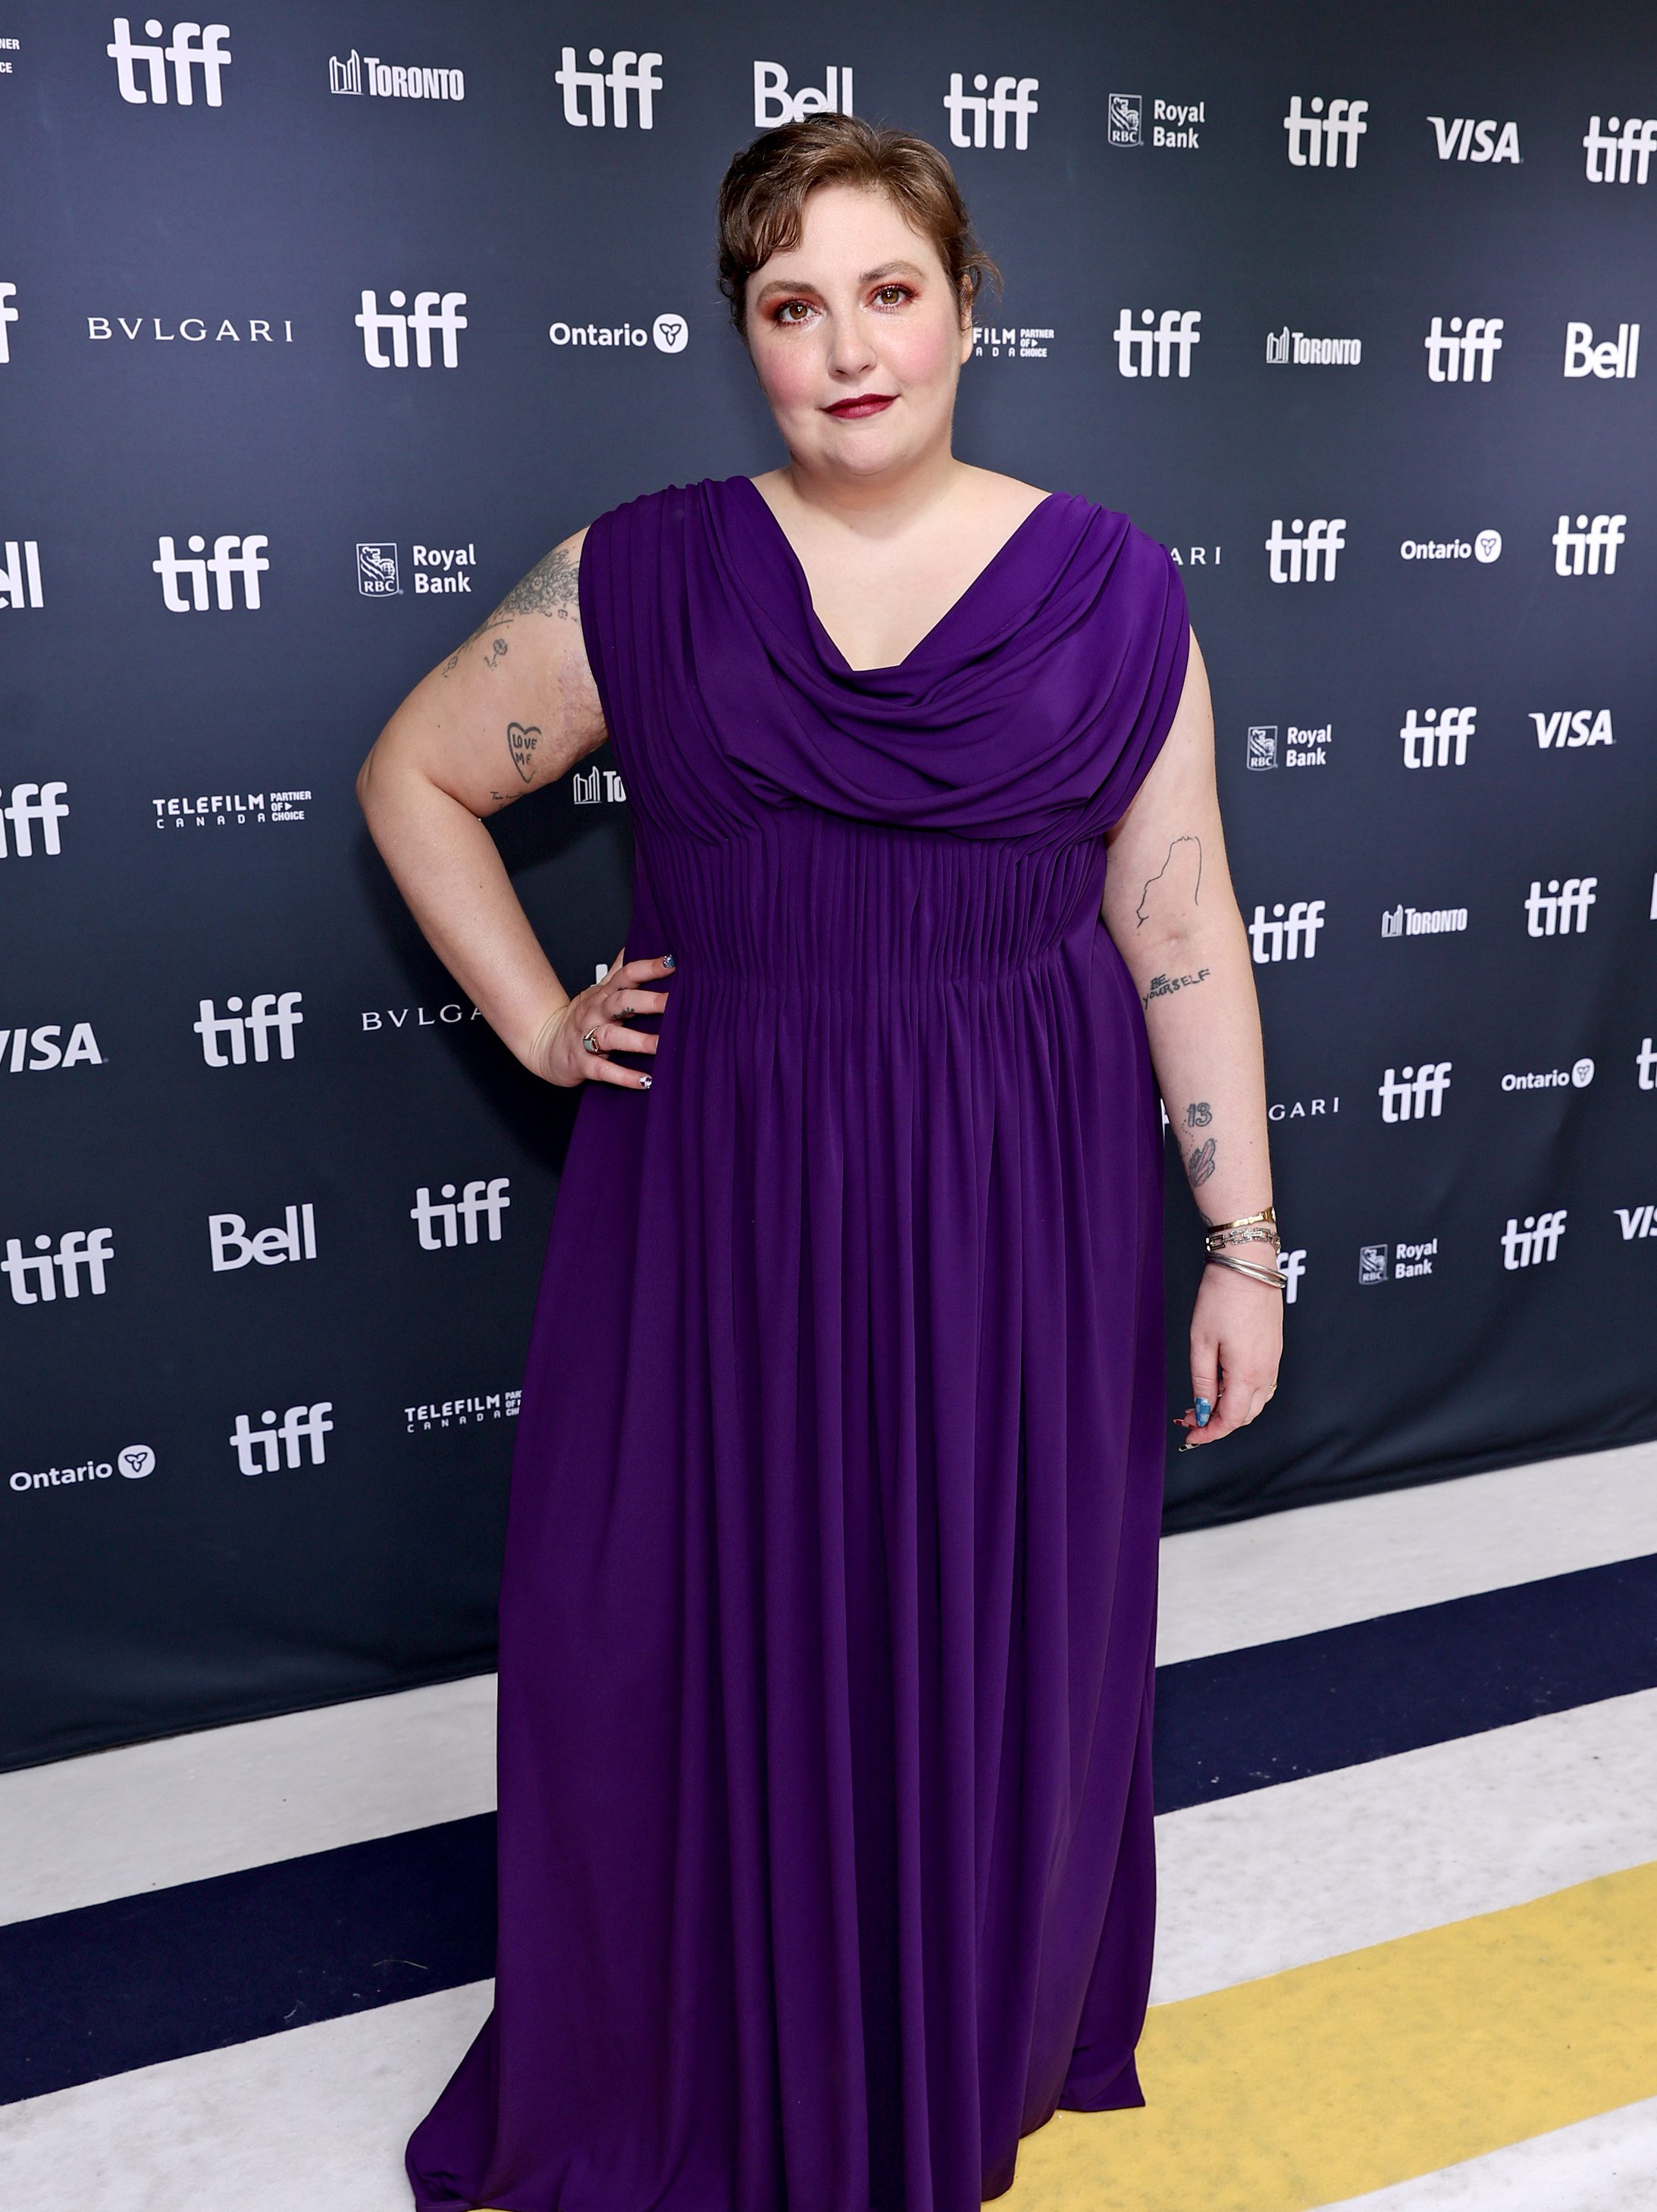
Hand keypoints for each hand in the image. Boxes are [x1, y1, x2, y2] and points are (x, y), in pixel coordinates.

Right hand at [525, 949, 673, 1089]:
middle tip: (673, 1003)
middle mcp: (595, 1013)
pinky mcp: (583, 1064)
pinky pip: (604, 1070)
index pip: (626, 975)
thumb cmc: (580, 1017)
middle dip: (647, 1001)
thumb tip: (636, 944)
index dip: (648, 968)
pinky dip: (624, 1076)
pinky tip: (646, 1081)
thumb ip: (619, 970)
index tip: (671, 962)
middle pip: (620, 1002)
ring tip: (661, 1045)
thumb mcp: (598, 990)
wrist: (544, 1043)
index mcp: (603, 994)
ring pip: (612, 1037)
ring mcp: (587, 1038)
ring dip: (638, 1041)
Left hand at [1175, 1260, 1281, 1448]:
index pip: (1231, 1420)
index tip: (1190, 1435)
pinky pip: (1262, 1384)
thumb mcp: (1201, 1342)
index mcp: (1247, 1373)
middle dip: (1218, 1422)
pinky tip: (1222, 1382)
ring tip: (1204, 1400)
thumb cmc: (1222, 1298)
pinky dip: (1242, 1392)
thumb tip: (1202, 1409)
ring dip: (1231, 1408)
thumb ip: (1203, 1381)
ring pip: (1255, 1402)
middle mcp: (1266, 1372)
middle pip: (1245, 1416)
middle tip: (1190, 1417)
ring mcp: (1273, 1361)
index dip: (1209, 1433)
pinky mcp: (1275, 1350)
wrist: (1247, 1266)